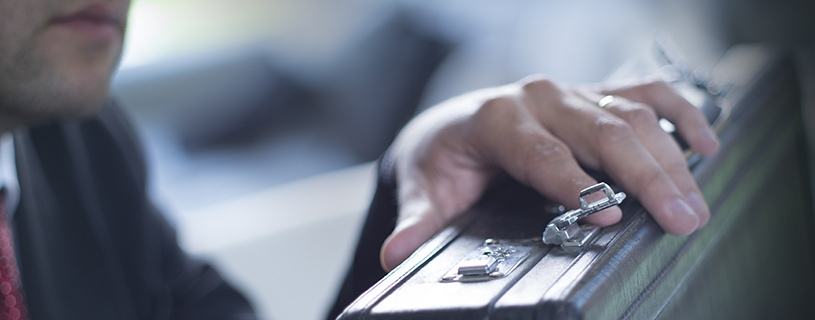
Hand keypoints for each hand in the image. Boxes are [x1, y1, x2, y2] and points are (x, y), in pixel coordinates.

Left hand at [380, 75, 719, 270]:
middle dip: (645, 177)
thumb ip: (419, 220)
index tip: (609, 217)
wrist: (450, 125)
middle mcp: (538, 99)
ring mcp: (570, 93)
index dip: (577, 186)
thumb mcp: (427, 189)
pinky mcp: (591, 94)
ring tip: (696, 202)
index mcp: (497, 120)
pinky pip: (643, 93)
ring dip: (669, 157)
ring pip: (630, 114)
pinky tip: (704, 144)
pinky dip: (678, 114)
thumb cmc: (444, 160)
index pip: (542, 154)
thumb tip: (396, 252)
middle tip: (681, 218)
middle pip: (602, 132)